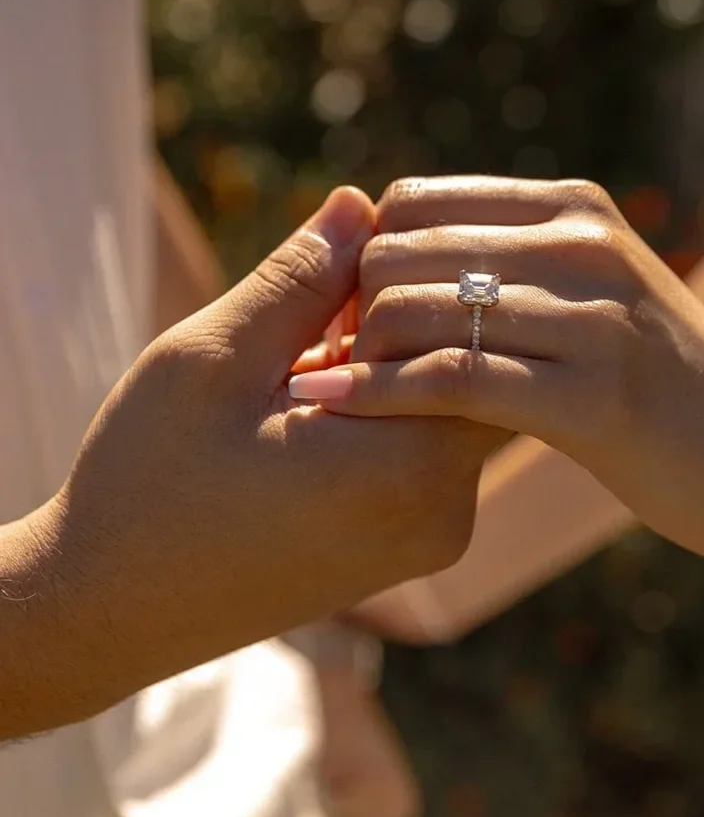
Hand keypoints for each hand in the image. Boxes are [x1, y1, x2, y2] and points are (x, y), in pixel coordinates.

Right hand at [26, 187, 500, 730]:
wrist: (111, 610)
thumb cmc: (149, 483)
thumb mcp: (214, 362)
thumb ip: (302, 280)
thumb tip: (364, 206)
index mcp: (405, 465)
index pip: (477, 334)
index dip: (422, 281)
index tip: (351, 265)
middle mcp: (442, 511)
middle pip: (479, 372)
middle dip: (414, 321)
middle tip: (329, 302)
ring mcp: (432, 538)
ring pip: (455, 409)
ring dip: (399, 365)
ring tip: (309, 358)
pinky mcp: (411, 548)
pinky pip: (433, 453)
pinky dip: (392, 411)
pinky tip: (316, 405)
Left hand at [288, 176, 703, 569]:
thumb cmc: (660, 384)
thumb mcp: (593, 295)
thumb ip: (516, 265)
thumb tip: (406, 256)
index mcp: (571, 209)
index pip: (411, 201)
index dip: (362, 257)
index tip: (350, 318)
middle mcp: (580, 244)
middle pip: (397, 250)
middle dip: (348, 310)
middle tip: (335, 361)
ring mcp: (590, 316)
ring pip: (414, 308)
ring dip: (355, 354)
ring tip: (336, 392)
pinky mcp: (593, 396)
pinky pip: (449, 379)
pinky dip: (373, 393)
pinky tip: (327, 405)